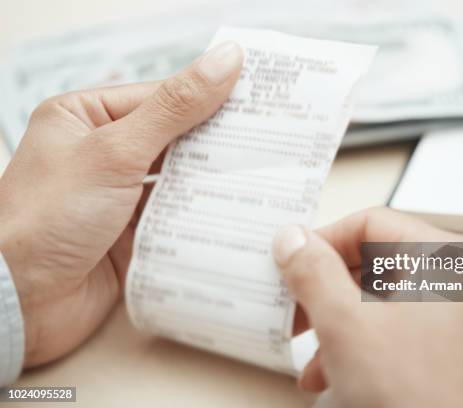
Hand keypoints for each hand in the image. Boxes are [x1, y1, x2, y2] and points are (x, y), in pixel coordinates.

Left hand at [0, 42, 243, 366]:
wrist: (19, 300)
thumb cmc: (47, 216)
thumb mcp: (115, 150)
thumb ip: (174, 108)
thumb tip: (225, 60)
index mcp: (87, 117)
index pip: (161, 97)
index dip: (209, 97)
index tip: (256, 98)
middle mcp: (103, 153)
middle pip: (174, 139)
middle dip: (216, 141)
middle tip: (270, 136)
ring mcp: (118, 195)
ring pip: (178, 180)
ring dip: (212, 181)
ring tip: (262, 172)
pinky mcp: (132, 232)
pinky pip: (176, 216)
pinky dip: (201, 215)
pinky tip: (234, 210)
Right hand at [273, 207, 462, 407]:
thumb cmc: (417, 402)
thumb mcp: (344, 325)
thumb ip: (313, 271)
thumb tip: (294, 239)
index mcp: (452, 258)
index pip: (375, 223)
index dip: (325, 242)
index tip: (295, 263)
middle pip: (383, 265)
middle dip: (330, 294)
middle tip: (298, 312)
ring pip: (394, 303)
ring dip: (346, 326)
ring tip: (315, 360)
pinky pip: (414, 332)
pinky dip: (375, 345)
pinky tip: (341, 376)